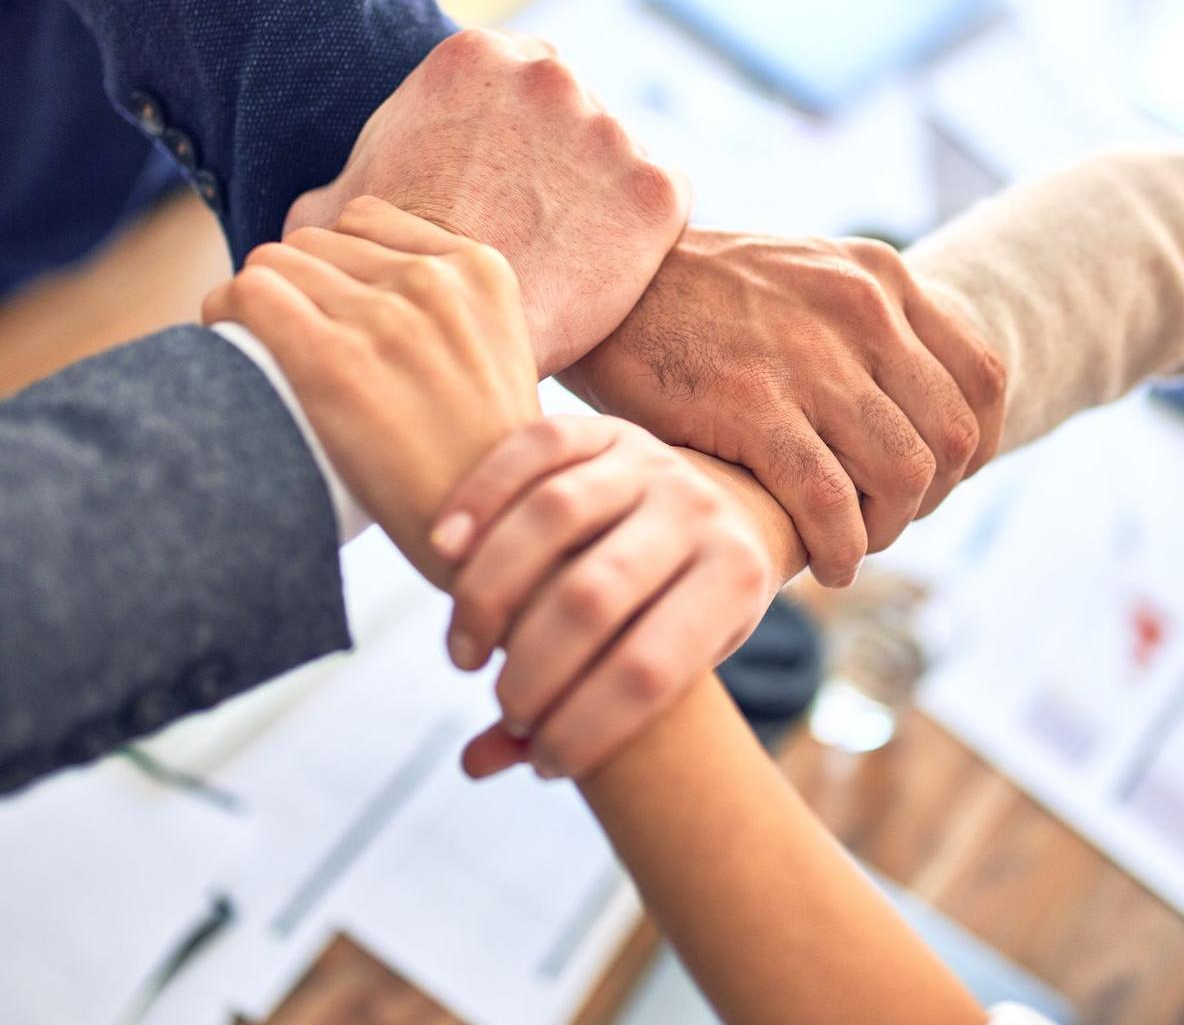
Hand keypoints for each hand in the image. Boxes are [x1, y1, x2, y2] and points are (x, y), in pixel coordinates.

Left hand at [202, 197, 539, 578]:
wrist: (492, 536)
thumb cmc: (485, 462)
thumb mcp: (498, 354)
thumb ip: (446, 308)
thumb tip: (359, 289)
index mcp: (482, 271)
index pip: (368, 220)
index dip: (339, 265)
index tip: (333, 311)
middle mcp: (435, 281)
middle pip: (316, 242)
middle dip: (298, 287)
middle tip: (296, 344)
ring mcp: (386, 317)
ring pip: (274, 262)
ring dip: (260, 303)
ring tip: (266, 353)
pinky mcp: (333, 360)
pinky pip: (246, 294)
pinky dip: (225, 316)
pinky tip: (233, 350)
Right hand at [283, 29, 690, 375]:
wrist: (447, 333)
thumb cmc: (382, 274)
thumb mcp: (332, 213)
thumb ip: (345, 184)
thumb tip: (323, 206)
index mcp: (473, 57)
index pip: (513, 82)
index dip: (511, 139)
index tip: (502, 184)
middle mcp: (550, 74)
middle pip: (572, 110)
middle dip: (559, 159)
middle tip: (536, 223)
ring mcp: (610, 129)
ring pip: (618, 157)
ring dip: (602, 195)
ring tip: (566, 255)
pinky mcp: (657, 189)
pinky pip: (663, 203)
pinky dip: (645, 234)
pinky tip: (606, 270)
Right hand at [430, 415, 773, 780]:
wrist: (726, 509)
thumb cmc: (687, 609)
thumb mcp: (673, 664)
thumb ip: (585, 714)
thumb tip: (477, 763)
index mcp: (736, 578)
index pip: (651, 669)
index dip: (588, 728)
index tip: (547, 761)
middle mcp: (700, 510)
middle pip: (593, 595)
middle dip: (532, 669)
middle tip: (502, 702)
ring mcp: (651, 459)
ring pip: (554, 515)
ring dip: (490, 592)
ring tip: (465, 652)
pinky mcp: (605, 427)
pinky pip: (534, 448)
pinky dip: (480, 497)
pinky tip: (442, 551)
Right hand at [560, 229, 1005, 587]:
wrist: (604, 278)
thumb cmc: (699, 295)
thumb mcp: (803, 277)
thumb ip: (861, 325)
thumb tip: (908, 406)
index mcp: (880, 277)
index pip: (983, 377)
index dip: (975, 446)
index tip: (937, 480)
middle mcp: (861, 310)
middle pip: (952, 436)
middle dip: (930, 498)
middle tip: (884, 518)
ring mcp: (809, 357)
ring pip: (903, 475)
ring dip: (886, 529)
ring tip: (852, 543)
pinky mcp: (751, 404)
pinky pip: (830, 502)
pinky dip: (841, 548)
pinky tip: (823, 563)